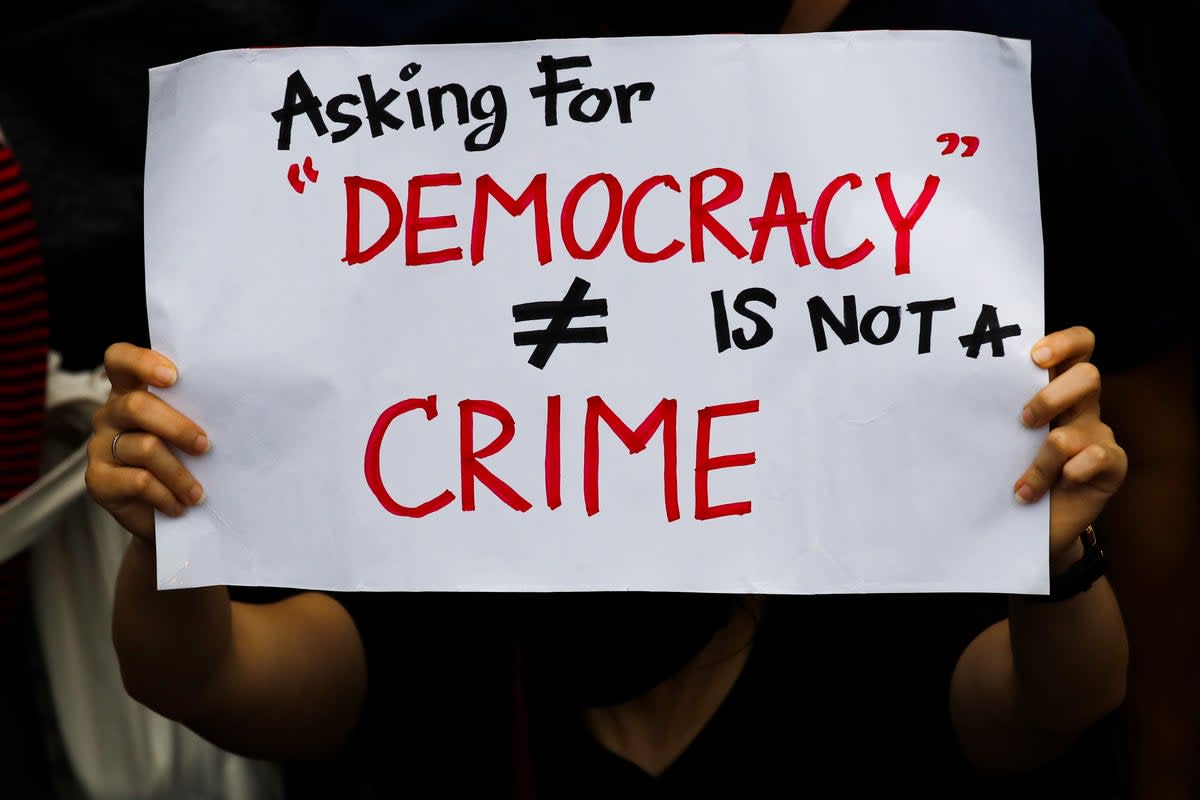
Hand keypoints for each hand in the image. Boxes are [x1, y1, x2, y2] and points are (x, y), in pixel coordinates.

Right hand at [85, 343, 209, 542]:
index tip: (174, 377)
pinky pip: (139, 481)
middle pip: (137, 406)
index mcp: (131, 392)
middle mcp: (110, 414)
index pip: (120, 359)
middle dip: (178, 427)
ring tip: (198, 493)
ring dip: (180, 473)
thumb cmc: (186, 462)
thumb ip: (195, 413)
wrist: (168, 514)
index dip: (142, 362)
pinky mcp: (98, 480)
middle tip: (205, 446)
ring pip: (145, 448)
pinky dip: (166, 495)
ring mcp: (99, 446)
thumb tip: (232, 407)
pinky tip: (180, 506)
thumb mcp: (189, 433)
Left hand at [1014, 327, 1126, 566]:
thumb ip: (992, 407)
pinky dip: (1069, 472)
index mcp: (1055, 387)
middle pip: (1088, 376)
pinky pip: (1100, 457)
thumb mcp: (997, 434)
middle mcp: (1080, 406)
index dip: (1064, 343)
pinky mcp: (1111, 466)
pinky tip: (1039, 492)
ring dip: (1044, 456)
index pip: (1079, 345)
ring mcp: (1098, 435)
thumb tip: (952, 383)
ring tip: (1021, 481)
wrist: (1022, 526)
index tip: (1035, 357)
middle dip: (1052, 396)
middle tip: (1023, 420)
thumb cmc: (1003, 469)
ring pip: (1080, 426)